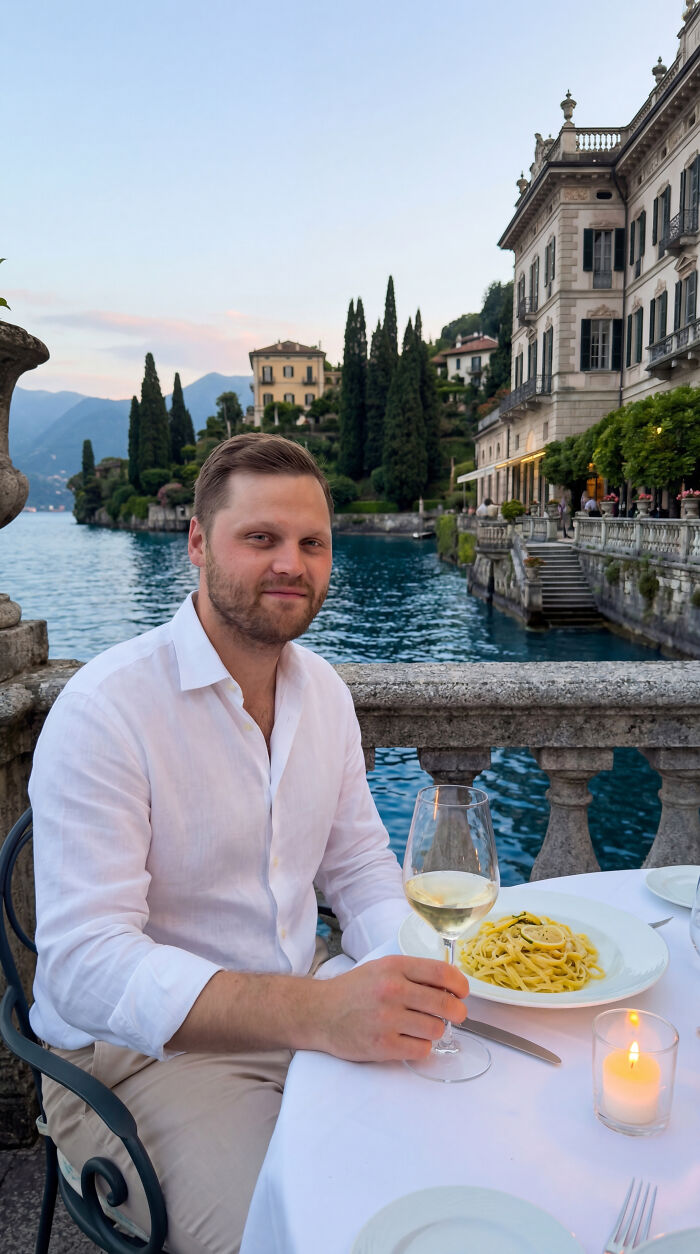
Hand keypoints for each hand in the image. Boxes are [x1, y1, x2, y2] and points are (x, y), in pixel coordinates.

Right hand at [313, 955, 468, 1062]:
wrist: (319, 1013)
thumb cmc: (353, 990)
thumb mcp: (382, 969)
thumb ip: (412, 975)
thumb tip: (449, 987)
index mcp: (394, 967)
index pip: (441, 972)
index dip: (460, 984)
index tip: (462, 992)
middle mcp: (392, 991)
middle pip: (444, 1003)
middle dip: (457, 1011)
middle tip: (455, 1015)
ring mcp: (387, 1019)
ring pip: (436, 1029)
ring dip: (435, 1030)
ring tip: (422, 1027)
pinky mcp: (383, 1045)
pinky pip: (422, 1050)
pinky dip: (421, 1047)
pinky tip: (410, 1040)